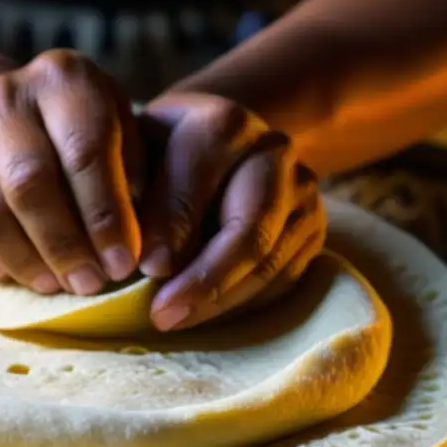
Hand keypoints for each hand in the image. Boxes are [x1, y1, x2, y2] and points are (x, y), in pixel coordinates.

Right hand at [0, 50, 142, 294]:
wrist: (20, 119)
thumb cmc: (92, 137)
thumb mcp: (126, 138)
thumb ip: (136, 181)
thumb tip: (138, 246)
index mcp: (63, 79)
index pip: (84, 150)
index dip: (106, 215)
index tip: (124, 262)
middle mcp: (5, 97)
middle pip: (30, 181)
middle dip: (65, 243)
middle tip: (91, 283)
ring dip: (27, 260)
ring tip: (58, 285)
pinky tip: (15, 276)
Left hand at [137, 93, 324, 331]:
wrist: (218, 137)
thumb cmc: (161, 147)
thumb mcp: (137, 151)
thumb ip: (133, 192)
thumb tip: (139, 261)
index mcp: (223, 126)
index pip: (199, 182)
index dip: (170, 229)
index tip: (143, 269)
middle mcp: (273, 152)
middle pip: (250, 229)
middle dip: (204, 279)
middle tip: (162, 315)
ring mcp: (302, 190)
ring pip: (271, 260)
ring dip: (221, 300)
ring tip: (175, 321)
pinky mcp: (313, 227)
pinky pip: (285, 277)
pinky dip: (244, 303)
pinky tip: (205, 315)